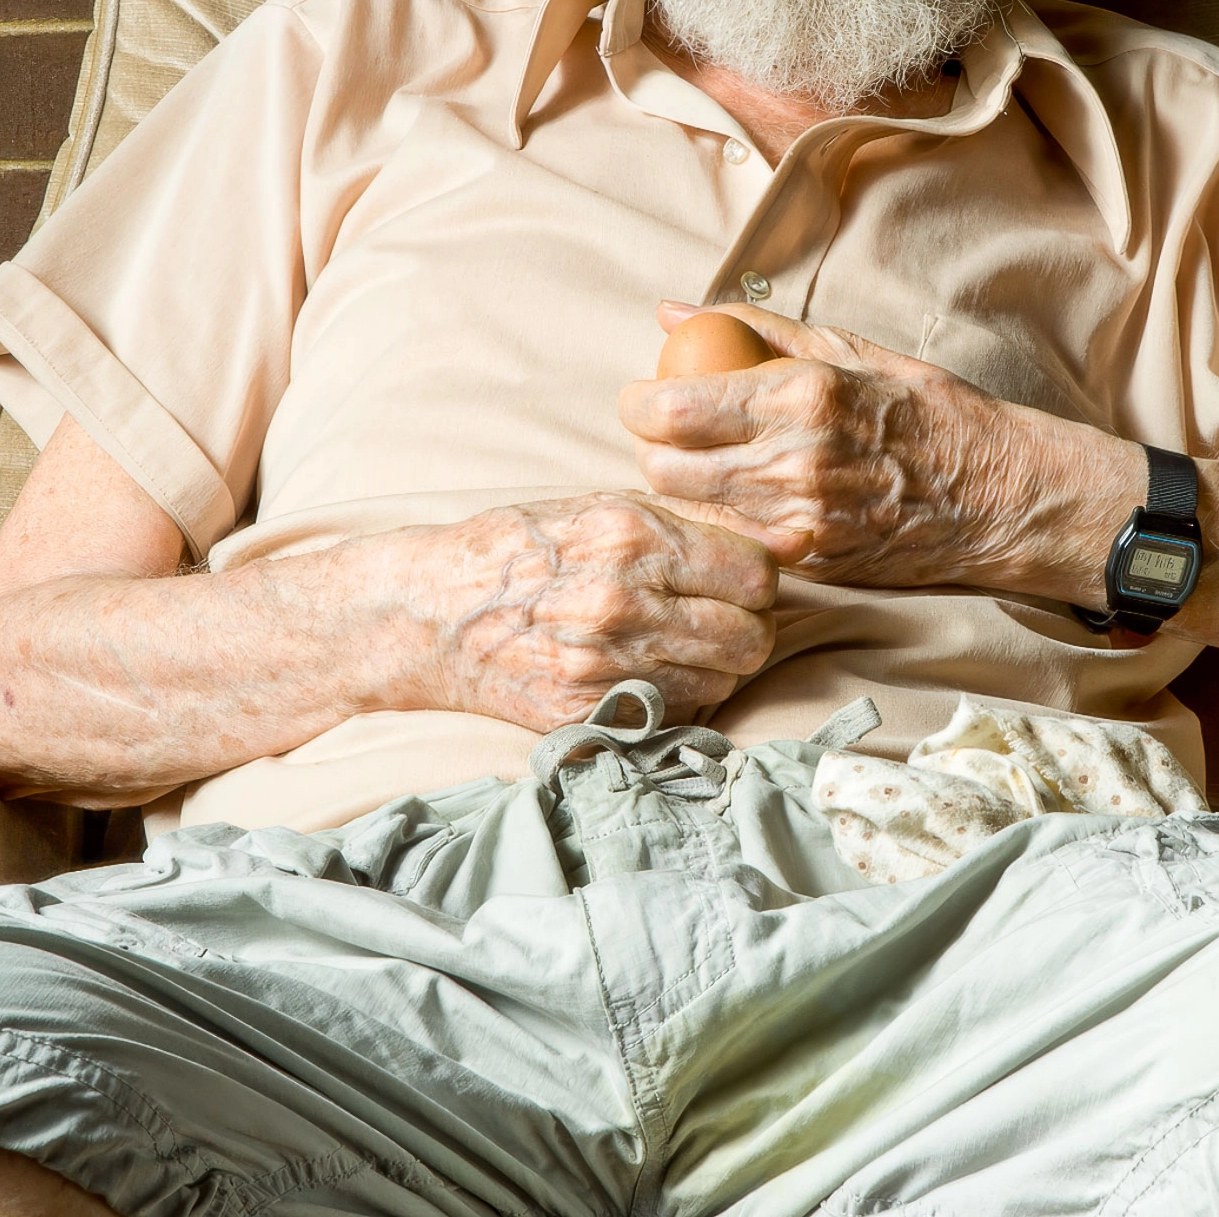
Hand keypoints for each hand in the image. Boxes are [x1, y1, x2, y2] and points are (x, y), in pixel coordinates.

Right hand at [392, 493, 777, 728]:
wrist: (432, 611)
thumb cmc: (525, 549)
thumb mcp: (604, 507)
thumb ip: (694, 523)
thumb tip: (786, 545)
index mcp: (633, 536)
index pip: (756, 575)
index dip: (758, 580)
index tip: (739, 581)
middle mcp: (624, 602)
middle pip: (752, 637)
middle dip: (748, 627)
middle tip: (719, 617)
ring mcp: (605, 664)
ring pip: (723, 680)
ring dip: (714, 664)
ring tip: (676, 641)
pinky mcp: (588, 712)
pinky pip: (676, 710)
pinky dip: (675, 693)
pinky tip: (644, 668)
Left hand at [619, 304, 1041, 588]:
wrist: (997, 494)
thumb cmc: (926, 410)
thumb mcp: (848, 349)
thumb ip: (752, 329)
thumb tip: (671, 312)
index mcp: (801, 397)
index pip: (671, 410)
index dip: (638, 404)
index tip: (643, 395)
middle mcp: (793, 463)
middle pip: (664, 470)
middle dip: (650, 448)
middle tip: (666, 431)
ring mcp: (799, 522)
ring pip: (692, 510)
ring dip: (683, 485)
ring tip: (707, 459)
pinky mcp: (808, 563)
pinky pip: (733, 539)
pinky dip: (724, 517)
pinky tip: (746, 496)